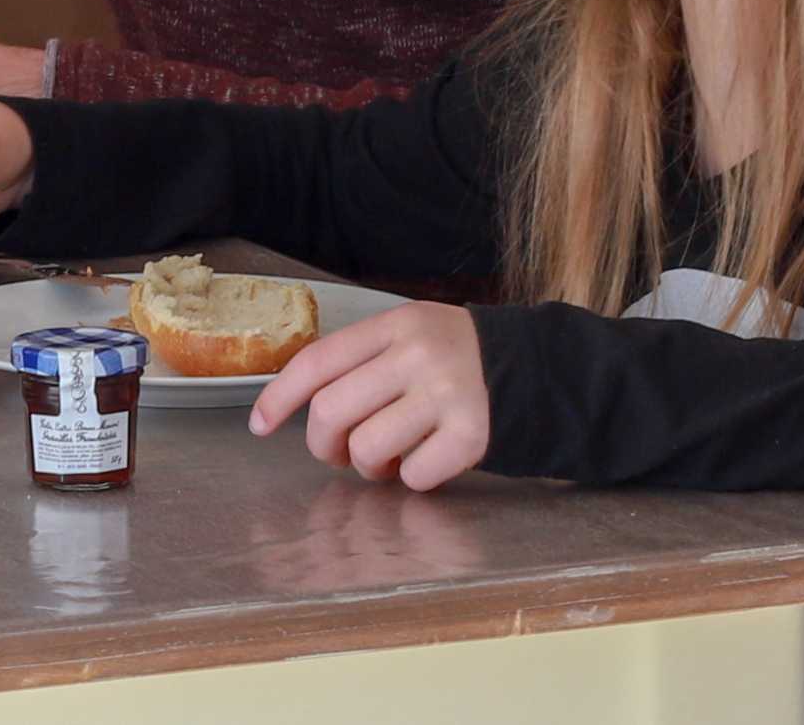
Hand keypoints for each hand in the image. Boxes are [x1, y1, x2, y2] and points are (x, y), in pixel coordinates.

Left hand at [249, 302, 490, 489]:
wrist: (544, 372)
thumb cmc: (461, 362)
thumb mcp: (413, 337)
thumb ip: (364, 360)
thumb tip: (299, 409)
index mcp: (395, 324)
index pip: (317, 361)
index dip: (278, 398)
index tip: (259, 426)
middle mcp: (417, 354)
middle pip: (331, 411)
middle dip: (323, 445)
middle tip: (339, 453)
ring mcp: (447, 393)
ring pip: (366, 448)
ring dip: (368, 466)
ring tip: (388, 459)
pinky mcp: (474, 433)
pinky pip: (414, 474)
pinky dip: (413, 478)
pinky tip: (428, 461)